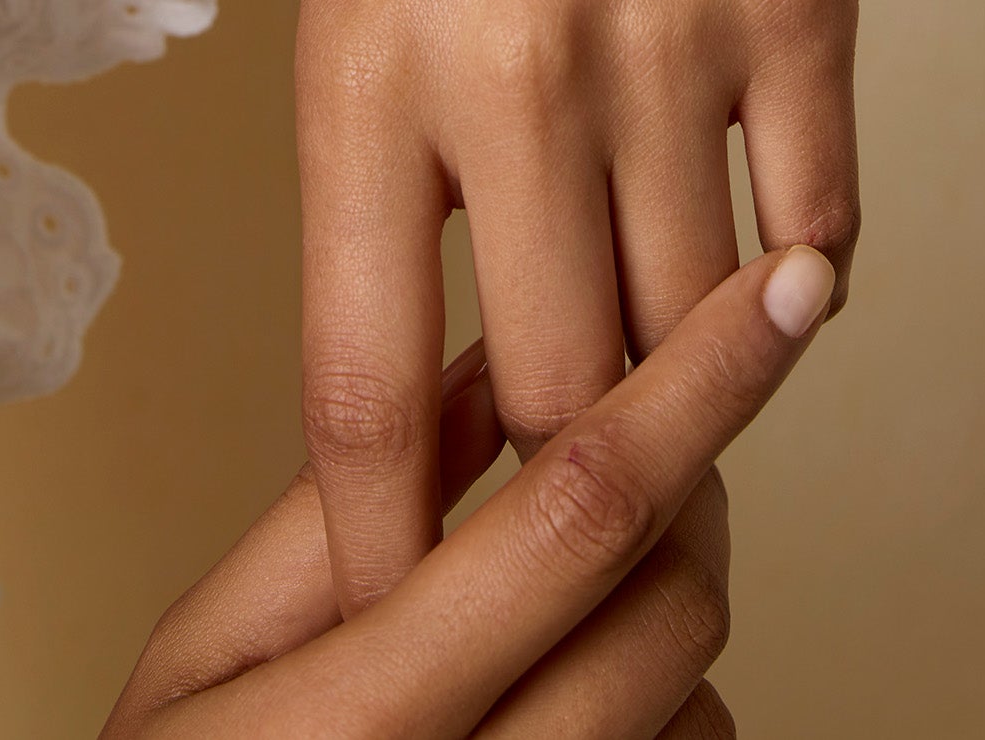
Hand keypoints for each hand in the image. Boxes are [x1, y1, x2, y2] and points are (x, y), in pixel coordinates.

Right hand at [102, 244, 834, 736]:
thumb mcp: (197, 659)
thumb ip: (331, 511)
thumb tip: (487, 360)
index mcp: (363, 725)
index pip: (582, 511)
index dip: (702, 384)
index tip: (787, 288)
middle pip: (675, 604)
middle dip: (685, 491)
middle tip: (621, 441)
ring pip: (699, 699)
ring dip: (658, 619)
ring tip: (546, 615)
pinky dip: (655, 716)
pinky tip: (556, 708)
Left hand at [295, 0, 858, 612]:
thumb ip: (398, 162)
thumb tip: (456, 358)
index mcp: (363, 70)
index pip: (359, 385)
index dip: (385, 536)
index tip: (409, 600)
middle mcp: (513, 76)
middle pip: (561, 394)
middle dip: (575, 472)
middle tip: (594, 490)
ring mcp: (673, 38)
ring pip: (704, 328)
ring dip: (702, 380)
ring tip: (695, 382)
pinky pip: (822, 224)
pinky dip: (803, 278)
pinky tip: (781, 268)